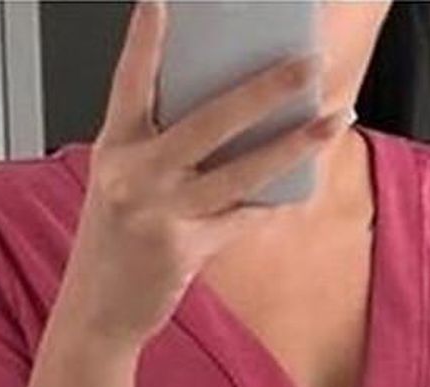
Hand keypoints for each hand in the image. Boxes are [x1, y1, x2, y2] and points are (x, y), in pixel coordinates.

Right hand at [59, 0, 346, 347]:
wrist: (97, 313)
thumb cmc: (114, 245)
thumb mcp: (121, 185)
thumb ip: (159, 150)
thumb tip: (231, 119)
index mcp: (114, 149)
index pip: (130, 83)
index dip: (146, 41)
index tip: (163, 3)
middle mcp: (134, 175)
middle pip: (210, 120)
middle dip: (266, 89)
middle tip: (306, 65)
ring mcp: (159, 212)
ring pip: (241, 171)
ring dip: (294, 145)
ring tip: (332, 121)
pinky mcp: (184, 249)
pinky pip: (241, 219)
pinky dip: (271, 204)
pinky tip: (300, 188)